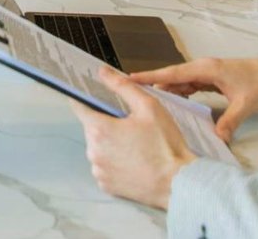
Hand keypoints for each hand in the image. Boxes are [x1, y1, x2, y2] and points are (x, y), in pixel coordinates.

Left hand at [69, 68, 195, 208]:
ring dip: (109, 144)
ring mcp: (99, 170)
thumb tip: (102, 72)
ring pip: (98, 148)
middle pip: (91, 128)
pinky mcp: (106, 185)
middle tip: (130, 125)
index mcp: (99, 129)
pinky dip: (114, 162)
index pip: (79, 106)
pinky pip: (104, 167)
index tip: (89, 94)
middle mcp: (93, 151)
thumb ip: (123, 86)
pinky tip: (133, 161)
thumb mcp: (149, 107)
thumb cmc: (165, 145)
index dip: (83, 97)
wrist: (178, 183)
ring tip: (135, 146)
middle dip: (106, 123)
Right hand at [128, 56, 257, 143]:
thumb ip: (229, 121)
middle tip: (128, 91)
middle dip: (150, 83)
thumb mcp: (245, 104)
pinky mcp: (210, 79)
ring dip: (164, 89)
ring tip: (144, 99)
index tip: (129, 78)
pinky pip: (188, 84)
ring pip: (179, 81)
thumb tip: (218, 139)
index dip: (150, 77)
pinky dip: (178, 92)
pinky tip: (171, 102)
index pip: (172, 73)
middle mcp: (203, 68)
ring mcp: (206, 72)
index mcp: (206, 69)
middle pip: (171, 76)